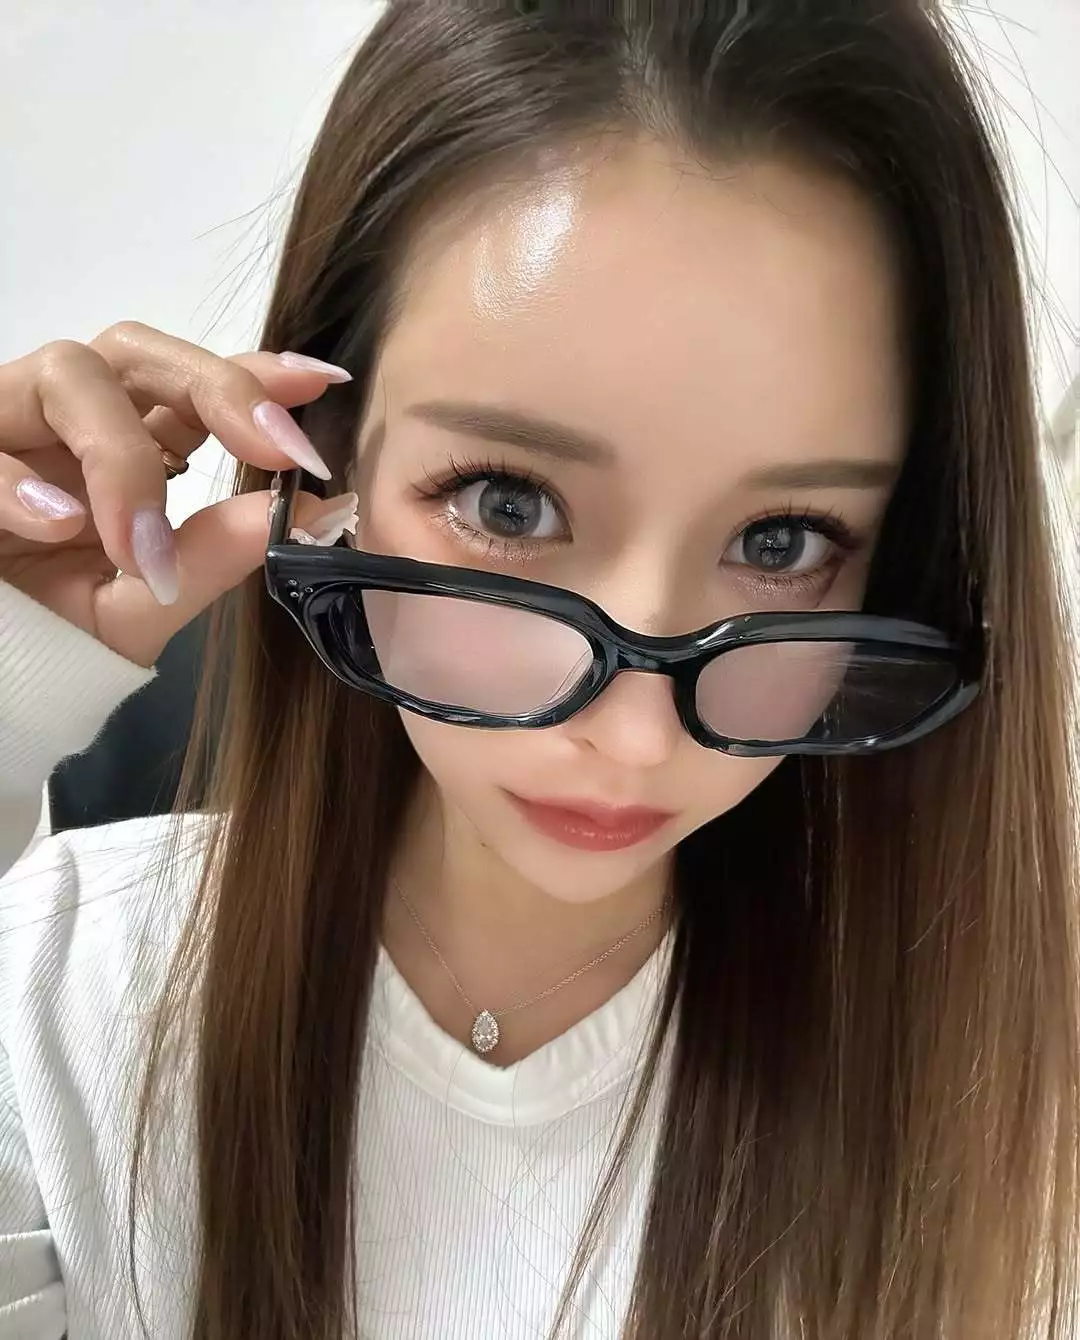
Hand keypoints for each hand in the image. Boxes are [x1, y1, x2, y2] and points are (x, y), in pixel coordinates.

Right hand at [0, 321, 357, 666]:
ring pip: (68, 372)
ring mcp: (6, 429)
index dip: (252, 376)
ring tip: (140, 541)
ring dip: (120, 453)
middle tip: (273, 446)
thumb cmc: (54, 637)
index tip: (318, 384)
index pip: (191, 388)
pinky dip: (19, 483)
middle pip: (137, 352)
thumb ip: (213, 558)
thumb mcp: (144, 605)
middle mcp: (67, 423)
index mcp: (124, 447)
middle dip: (215, 387)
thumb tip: (311, 513)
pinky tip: (60, 525)